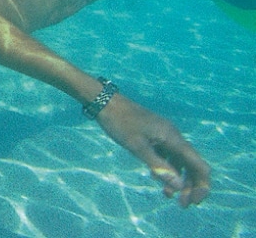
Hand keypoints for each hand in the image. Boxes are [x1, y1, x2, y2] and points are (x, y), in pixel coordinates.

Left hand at [95, 95, 209, 206]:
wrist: (105, 102)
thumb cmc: (120, 123)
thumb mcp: (138, 147)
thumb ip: (159, 166)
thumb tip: (180, 187)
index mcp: (173, 138)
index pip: (199, 165)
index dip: (202, 186)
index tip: (194, 202)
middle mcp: (173, 136)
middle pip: (191, 165)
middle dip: (189, 186)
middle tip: (182, 204)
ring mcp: (164, 135)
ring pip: (178, 161)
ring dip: (176, 178)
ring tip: (167, 195)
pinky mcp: (155, 135)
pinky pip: (167, 154)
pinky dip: (165, 167)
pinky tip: (154, 175)